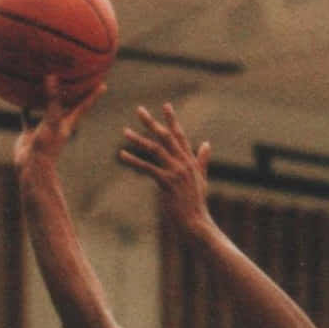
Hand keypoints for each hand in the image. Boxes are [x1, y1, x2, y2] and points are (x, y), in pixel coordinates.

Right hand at [13, 75, 105, 168]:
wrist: (32, 166)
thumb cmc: (46, 145)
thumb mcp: (52, 120)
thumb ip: (53, 100)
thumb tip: (52, 77)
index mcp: (68, 122)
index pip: (84, 105)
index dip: (93, 95)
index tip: (103, 85)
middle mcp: (58, 124)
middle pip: (67, 105)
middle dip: (71, 93)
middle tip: (76, 79)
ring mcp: (44, 128)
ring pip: (46, 109)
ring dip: (46, 98)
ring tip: (46, 83)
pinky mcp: (31, 133)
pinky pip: (28, 117)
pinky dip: (26, 109)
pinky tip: (22, 100)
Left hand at [118, 103, 212, 230]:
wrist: (196, 222)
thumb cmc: (196, 203)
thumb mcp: (201, 178)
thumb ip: (202, 160)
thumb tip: (206, 144)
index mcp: (190, 161)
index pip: (180, 136)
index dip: (172, 120)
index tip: (165, 106)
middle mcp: (184, 163)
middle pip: (166, 137)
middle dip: (152, 123)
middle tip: (139, 110)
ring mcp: (176, 172)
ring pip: (155, 150)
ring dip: (138, 140)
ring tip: (124, 132)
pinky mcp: (167, 182)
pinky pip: (147, 168)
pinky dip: (134, 161)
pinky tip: (122, 155)